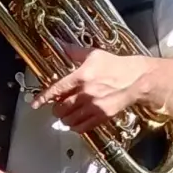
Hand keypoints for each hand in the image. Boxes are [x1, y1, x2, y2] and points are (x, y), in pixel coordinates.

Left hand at [34, 44, 151, 132]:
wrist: (136, 79)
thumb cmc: (117, 66)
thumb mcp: (95, 54)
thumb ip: (75, 52)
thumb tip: (61, 45)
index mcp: (82, 76)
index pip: (57, 89)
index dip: (44, 98)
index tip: (36, 103)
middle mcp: (86, 93)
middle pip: (61, 107)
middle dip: (56, 108)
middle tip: (57, 107)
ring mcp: (94, 106)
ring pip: (70, 119)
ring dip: (64, 118)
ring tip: (66, 115)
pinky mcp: (102, 116)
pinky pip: (83, 127)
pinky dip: (76, 127)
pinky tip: (76, 123)